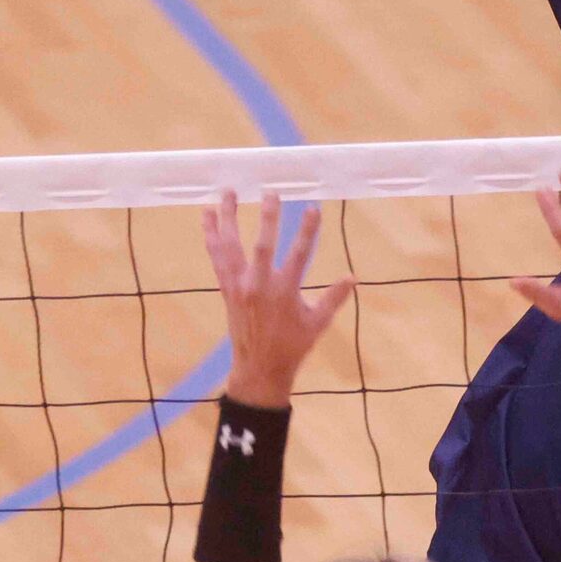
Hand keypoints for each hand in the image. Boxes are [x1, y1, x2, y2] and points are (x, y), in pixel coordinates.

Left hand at [203, 191, 354, 408]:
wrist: (259, 369)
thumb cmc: (292, 346)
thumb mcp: (317, 324)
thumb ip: (333, 298)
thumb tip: (352, 277)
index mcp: (284, 292)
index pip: (299, 254)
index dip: (308, 230)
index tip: (313, 208)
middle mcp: (259, 286)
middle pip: (263, 245)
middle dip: (268, 218)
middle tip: (271, 193)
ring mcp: (239, 286)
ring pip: (231, 246)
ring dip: (228, 218)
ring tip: (227, 193)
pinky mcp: (226, 288)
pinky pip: (217, 257)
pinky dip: (211, 236)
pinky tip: (207, 217)